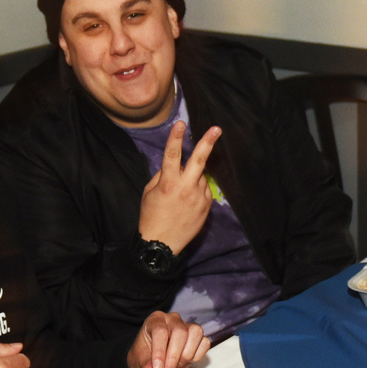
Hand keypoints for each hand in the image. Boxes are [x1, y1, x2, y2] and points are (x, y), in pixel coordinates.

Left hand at [127, 311, 209, 367]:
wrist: (156, 358)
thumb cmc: (147, 355)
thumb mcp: (142, 363)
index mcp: (155, 320)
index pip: (160, 331)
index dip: (159, 352)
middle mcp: (172, 319)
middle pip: (179, 333)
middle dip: (173, 357)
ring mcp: (187, 325)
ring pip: (195, 333)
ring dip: (187, 355)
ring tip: (176, 366)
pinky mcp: (199, 336)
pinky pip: (204, 342)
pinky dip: (197, 355)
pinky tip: (186, 362)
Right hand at [136, 121, 221, 253]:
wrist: (162, 244)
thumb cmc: (151, 215)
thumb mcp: (149, 192)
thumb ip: (162, 175)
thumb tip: (174, 165)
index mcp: (168, 183)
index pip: (172, 155)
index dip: (175, 137)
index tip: (181, 123)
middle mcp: (186, 188)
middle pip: (199, 160)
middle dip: (208, 142)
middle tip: (216, 128)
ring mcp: (199, 197)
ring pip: (200, 176)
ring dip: (193, 177)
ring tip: (181, 194)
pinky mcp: (207, 206)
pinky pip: (204, 189)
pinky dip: (197, 189)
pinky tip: (187, 202)